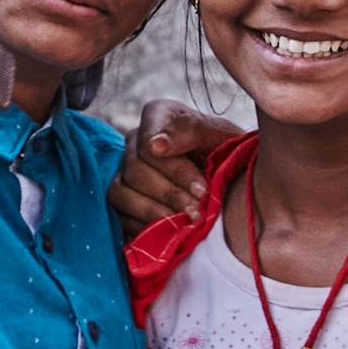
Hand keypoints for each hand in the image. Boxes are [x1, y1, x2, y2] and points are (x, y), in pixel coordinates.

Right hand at [108, 97, 241, 230]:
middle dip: (170, 193)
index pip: (150, 133)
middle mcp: (134, 142)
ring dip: (154, 211)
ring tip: (185, 223)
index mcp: (159, 117)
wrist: (228, 181)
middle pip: (134, 166)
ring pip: (119, 191)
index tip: (200, 188)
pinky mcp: (121, 201)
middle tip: (198, 210)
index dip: (174, 165)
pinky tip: (170, 231)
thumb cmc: (226, 154)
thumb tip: (155, 146)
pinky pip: (118, 215)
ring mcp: (124, 172)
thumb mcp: (222, 137)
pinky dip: (144, 226)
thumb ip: (193, 131)